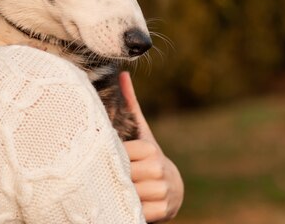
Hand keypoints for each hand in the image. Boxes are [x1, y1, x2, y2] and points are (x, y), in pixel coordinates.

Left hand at [119, 72, 183, 222]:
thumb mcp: (140, 132)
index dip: (113, 159)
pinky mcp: (162, 212)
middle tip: (112, 177)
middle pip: (120, 176)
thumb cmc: (147, 156)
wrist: (171, 187)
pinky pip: (134, 212)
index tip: (113, 160)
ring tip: (121, 190)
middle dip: (114, 178)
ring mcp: (161, 192)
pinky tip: (129, 204)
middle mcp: (158, 170)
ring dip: (119, 194)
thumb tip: (122, 74)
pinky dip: (128, 210)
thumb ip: (130, 105)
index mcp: (149, 150)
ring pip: (126, 195)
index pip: (118, 156)